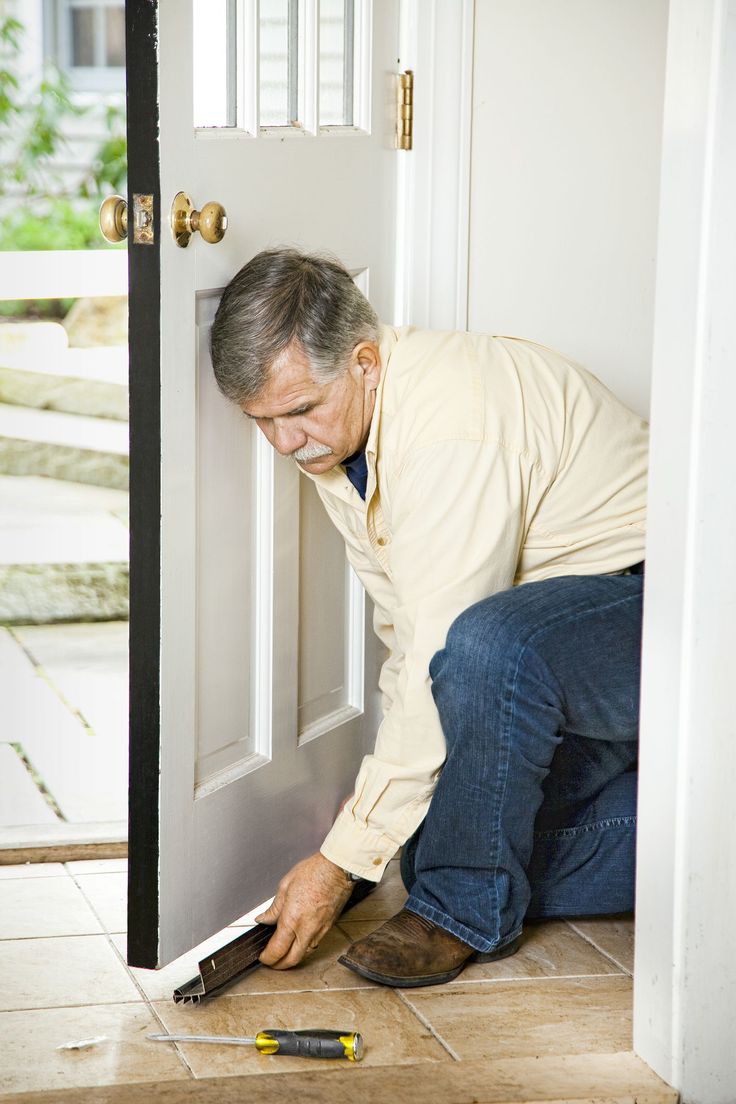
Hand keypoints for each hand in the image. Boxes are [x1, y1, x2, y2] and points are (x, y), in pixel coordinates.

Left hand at [255, 852, 352, 968]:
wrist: (338, 869)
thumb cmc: (315, 872)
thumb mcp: (285, 886)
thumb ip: (274, 908)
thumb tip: (264, 919)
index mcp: (292, 920)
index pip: (277, 950)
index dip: (267, 958)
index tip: (263, 956)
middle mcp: (306, 929)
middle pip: (292, 960)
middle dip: (279, 965)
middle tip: (271, 961)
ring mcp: (320, 930)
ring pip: (304, 954)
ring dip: (293, 958)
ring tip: (284, 952)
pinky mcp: (328, 927)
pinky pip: (314, 944)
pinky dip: (304, 948)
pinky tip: (300, 941)